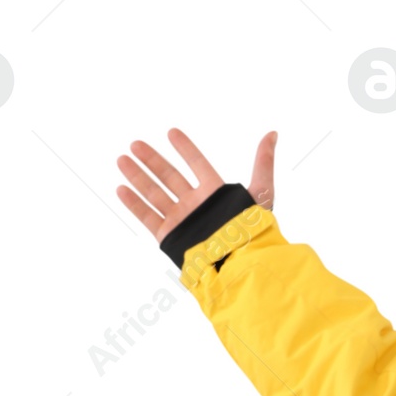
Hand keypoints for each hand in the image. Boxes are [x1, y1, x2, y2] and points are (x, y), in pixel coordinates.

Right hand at [115, 128, 276, 242]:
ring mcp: (181, 219)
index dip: (185, 148)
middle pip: (169, 176)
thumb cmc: (252, 230)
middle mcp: (196, 204)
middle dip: (152, 160)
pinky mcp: (170, 236)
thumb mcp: (261, 191)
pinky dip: (133, 203)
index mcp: (215, 193)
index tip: (171, 132)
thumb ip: (263, 162)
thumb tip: (273, 133)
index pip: (197, 164)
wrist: (238, 263)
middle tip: (135, 144)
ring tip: (122, 159)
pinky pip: (147, 216)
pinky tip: (121, 189)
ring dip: (137, 176)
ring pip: (154, 193)